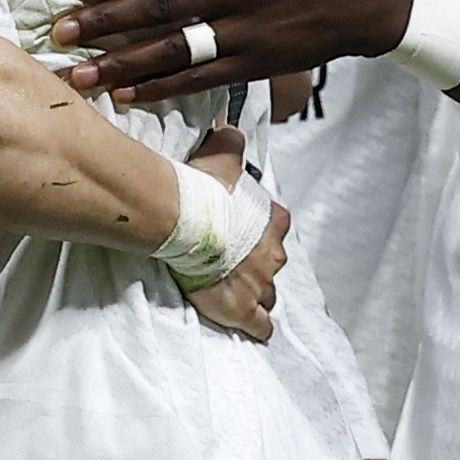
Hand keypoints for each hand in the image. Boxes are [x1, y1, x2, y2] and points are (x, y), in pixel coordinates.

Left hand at [52, 0, 419, 101]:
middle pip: (163, 8)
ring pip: (177, 50)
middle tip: (61, 33)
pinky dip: (163, 88)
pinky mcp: (260, 62)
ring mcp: (250, 30)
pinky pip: (203, 79)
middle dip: (107, 23)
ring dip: (124, 64)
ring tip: (80, 76)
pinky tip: (127, 95)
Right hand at [178, 125, 284, 339]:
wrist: (183, 220)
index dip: (259, 232)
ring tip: (232, 292)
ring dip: (254, 293)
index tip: (240, 232)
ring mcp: (262, 284)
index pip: (276, 228)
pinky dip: (257, 328)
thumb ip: (231, 144)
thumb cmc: (203, 189)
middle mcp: (274, 253)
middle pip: (272, 264)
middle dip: (257, 265)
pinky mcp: (245, 310)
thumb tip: (231, 132)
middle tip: (231, 263)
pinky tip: (249, 328)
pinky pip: (261, 327)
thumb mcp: (221, 155)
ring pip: (268, 295)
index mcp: (274, 220)